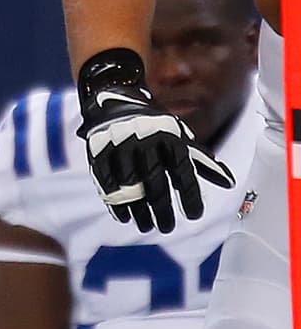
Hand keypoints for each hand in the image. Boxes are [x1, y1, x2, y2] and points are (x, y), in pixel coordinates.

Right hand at [77, 47, 232, 233]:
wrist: (115, 100)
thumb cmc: (155, 126)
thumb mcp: (180, 137)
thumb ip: (202, 161)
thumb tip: (229, 182)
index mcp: (169, 137)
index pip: (183, 171)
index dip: (190, 195)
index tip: (195, 215)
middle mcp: (146, 141)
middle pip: (156, 183)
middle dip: (163, 210)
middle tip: (168, 228)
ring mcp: (120, 147)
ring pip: (130, 187)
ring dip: (140, 211)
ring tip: (147, 227)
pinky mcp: (99, 152)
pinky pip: (107, 183)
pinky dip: (116, 202)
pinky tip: (125, 217)